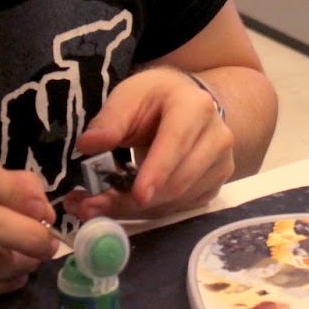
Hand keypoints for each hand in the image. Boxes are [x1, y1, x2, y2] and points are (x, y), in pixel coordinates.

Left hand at [65, 67, 233, 220]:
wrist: (188, 105)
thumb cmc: (155, 99)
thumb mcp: (128, 97)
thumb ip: (109, 121)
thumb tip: (88, 145)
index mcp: (195, 107)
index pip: (177, 143)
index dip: (158, 171)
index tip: (138, 195)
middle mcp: (216, 137)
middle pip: (178, 181)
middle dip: (133, 200)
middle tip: (91, 206)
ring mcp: (220, 165)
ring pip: (176, 201)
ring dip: (135, 210)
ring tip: (97, 205)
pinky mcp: (214, 186)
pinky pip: (178, 209)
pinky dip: (147, 212)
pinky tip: (123, 204)